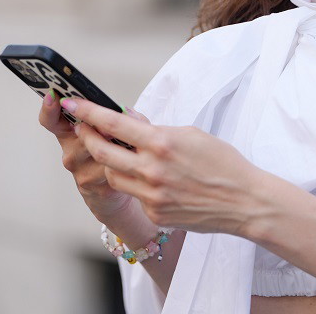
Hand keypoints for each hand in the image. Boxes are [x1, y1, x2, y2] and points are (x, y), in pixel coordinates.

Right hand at [38, 92, 137, 219]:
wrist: (123, 186)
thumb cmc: (120, 151)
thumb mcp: (122, 128)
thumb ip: (123, 116)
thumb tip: (123, 111)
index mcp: (72, 131)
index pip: (52, 120)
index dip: (49, 108)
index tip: (53, 96)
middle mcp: (70, 150)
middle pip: (79, 133)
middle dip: (98, 127)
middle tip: (110, 127)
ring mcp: (78, 168)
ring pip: (96, 150)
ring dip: (115, 146)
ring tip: (127, 145)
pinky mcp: (89, 184)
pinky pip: (106, 168)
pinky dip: (120, 163)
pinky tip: (127, 163)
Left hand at [62, 97, 264, 235]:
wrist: (243, 200)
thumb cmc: (221, 162)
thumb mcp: (190, 134)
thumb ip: (155, 128)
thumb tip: (128, 120)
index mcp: (161, 142)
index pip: (113, 123)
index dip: (88, 112)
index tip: (72, 102)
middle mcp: (151, 169)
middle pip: (102, 151)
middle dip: (88, 137)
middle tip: (83, 128)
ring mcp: (151, 195)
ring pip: (112, 175)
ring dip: (111, 163)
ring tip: (122, 155)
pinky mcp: (155, 213)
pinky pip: (133, 194)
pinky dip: (136, 184)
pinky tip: (153, 181)